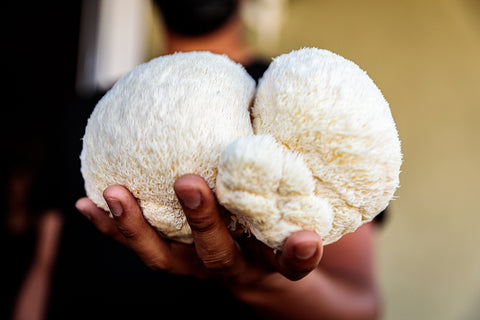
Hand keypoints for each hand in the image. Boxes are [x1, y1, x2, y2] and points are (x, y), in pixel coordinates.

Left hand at [75, 174, 322, 283]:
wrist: (254, 266)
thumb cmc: (270, 220)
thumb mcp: (288, 201)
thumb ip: (283, 166)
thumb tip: (265, 101)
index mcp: (271, 257)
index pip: (291, 261)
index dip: (299, 253)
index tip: (304, 238)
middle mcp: (235, 266)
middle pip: (218, 254)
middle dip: (202, 220)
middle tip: (188, 182)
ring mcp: (197, 268)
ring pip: (165, 258)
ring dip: (137, 227)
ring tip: (114, 194)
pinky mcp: (172, 260)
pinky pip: (138, 246)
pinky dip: (111, 226)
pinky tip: (86, 203)